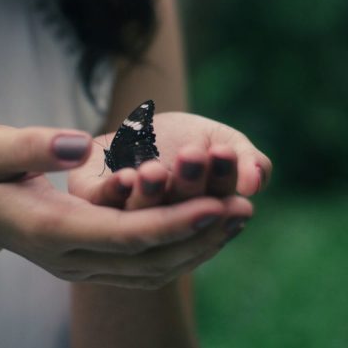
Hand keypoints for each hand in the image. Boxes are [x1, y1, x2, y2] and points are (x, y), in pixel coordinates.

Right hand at [0, 125, 250, 288]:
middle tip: (244, 208)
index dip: (173, 221)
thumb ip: (33, 147)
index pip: (124, 232)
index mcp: (52, 228)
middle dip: (199, 235)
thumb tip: (78, 144)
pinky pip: (144, 267)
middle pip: (147, 258)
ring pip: (151, 270)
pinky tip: (206, 229)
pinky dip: (180, 252)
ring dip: (197, 248)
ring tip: (236, 218)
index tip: (216, 203)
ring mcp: (82, 266)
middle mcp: (72, 256)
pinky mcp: (90, 263)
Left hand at [69, 111, 271, 208]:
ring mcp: (128, 215)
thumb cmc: (186, 139)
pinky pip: (101, 204)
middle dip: (188, 182)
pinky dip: (113, 193)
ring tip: (155, 171)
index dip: (221, 177)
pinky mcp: (92, 199)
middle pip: (180, 210)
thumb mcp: (222, 140)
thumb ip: (245, 158)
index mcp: (202, 213)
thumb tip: (255, 183)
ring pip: (139, 214)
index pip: (218, 200)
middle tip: (194, 153)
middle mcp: (166, 222)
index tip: (224, 152)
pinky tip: (125, 178)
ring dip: (150, 194)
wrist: (138, 125)